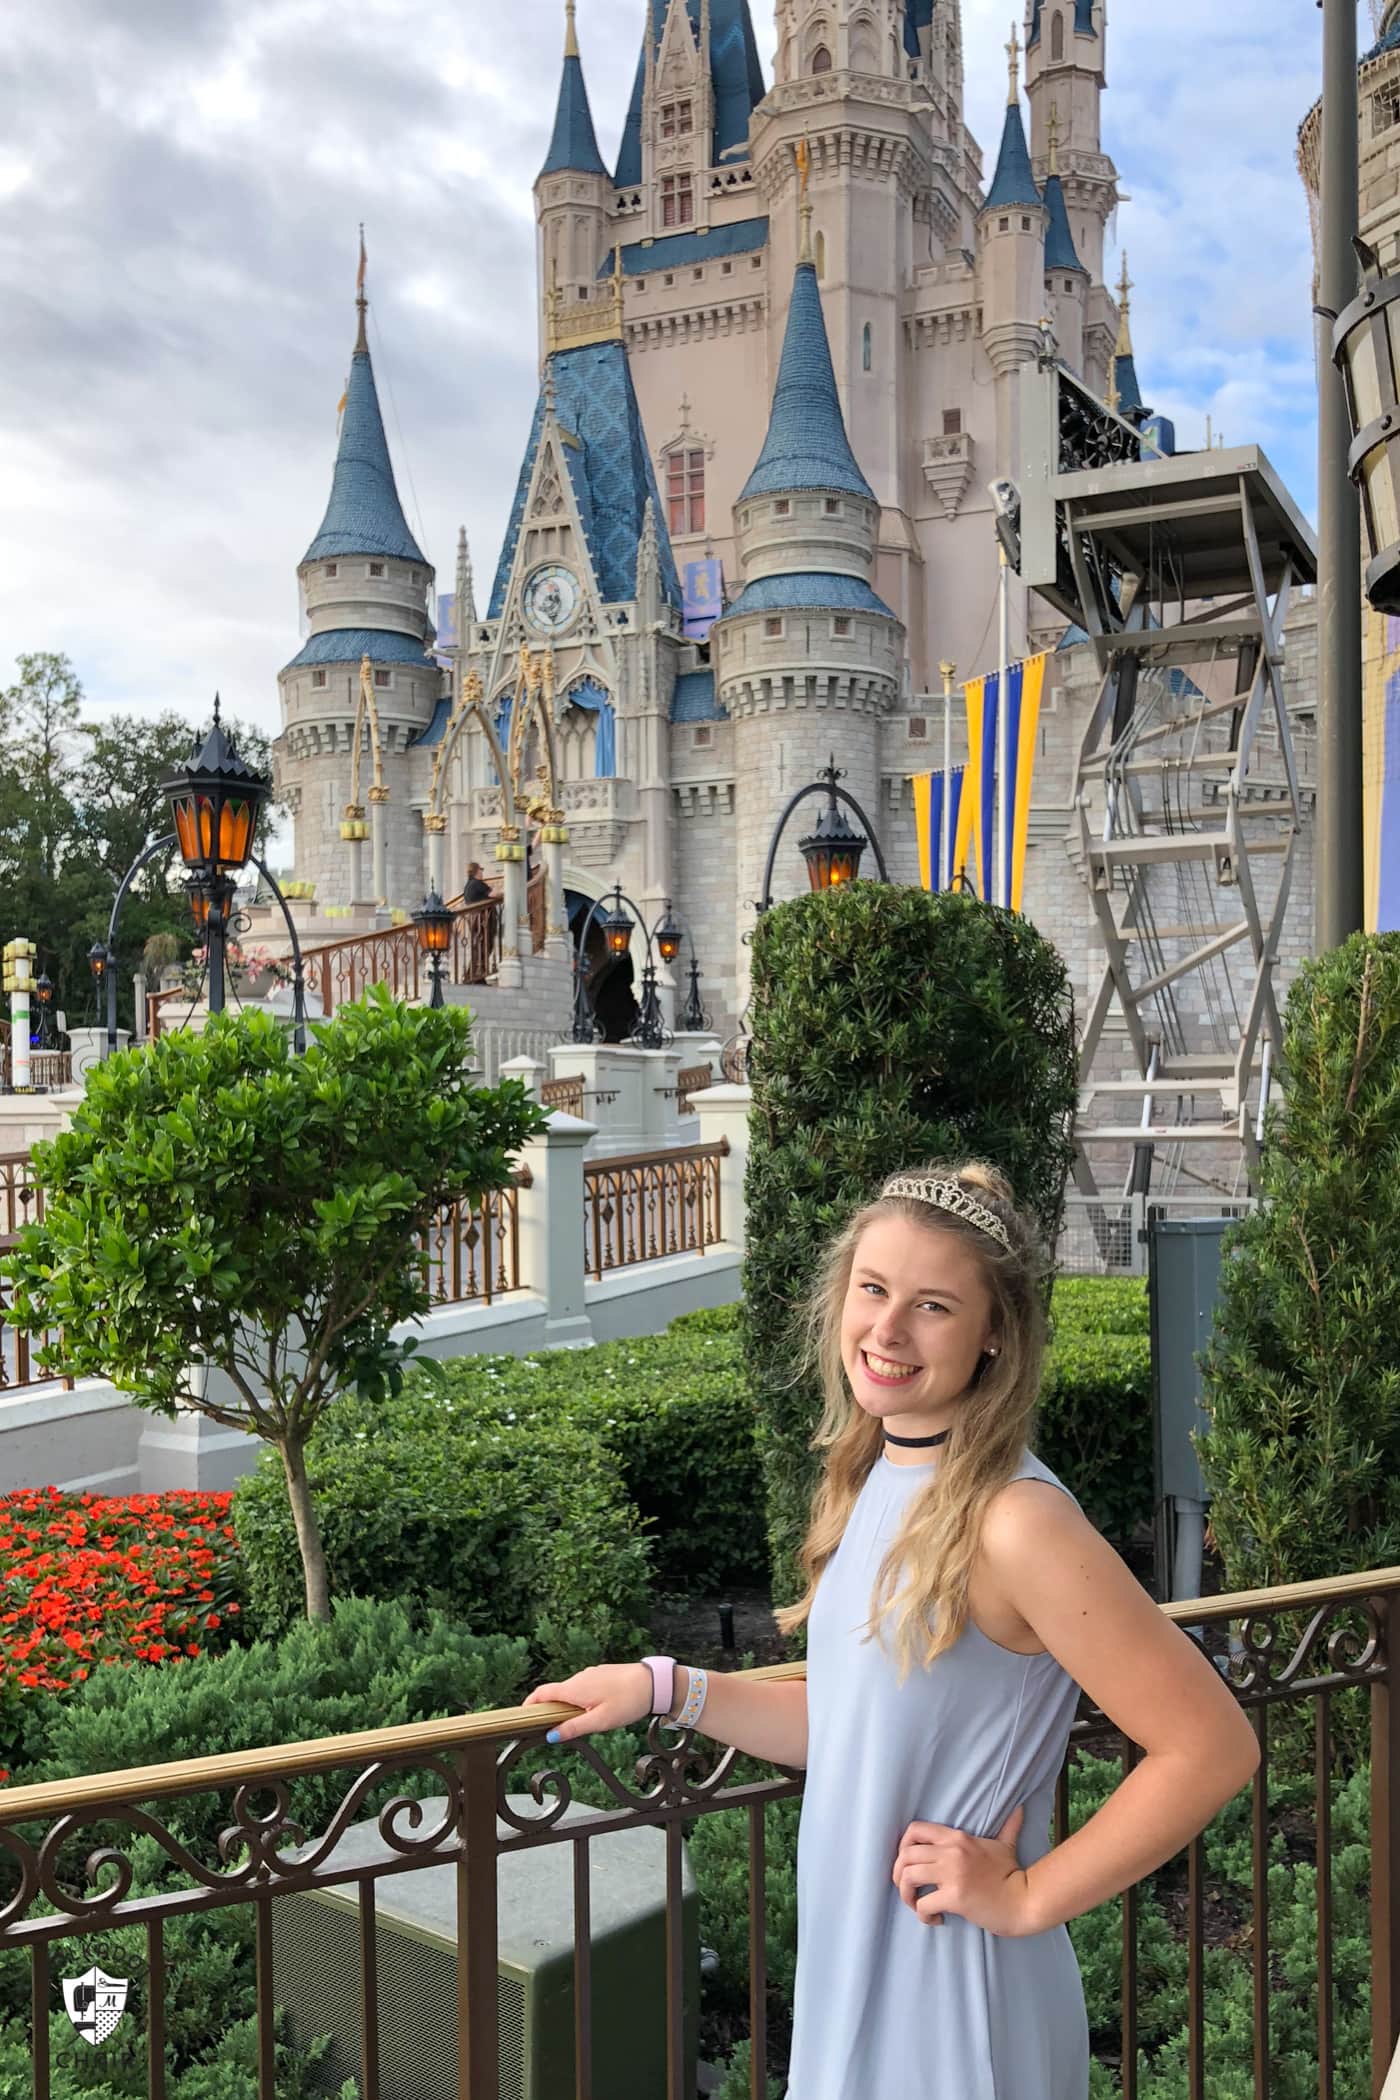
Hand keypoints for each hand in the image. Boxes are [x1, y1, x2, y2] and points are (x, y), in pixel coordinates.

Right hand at [522, 1663, 653, 1743]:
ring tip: (575, 1725)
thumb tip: (551, 1736)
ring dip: (567, 1706)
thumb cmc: (628, 1702)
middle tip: (549, 1729)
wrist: (654, 1682)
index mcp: (574, 1688)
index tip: (521, 1715)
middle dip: (549, 1710)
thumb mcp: (600, 1721)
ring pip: (572, 1691)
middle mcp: (579, 1678)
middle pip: (556, 1693)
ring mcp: (591, 1674)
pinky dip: (580, 1700)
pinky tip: (593, 1712)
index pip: (542, 1693)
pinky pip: (584, 1688)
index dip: (529, 1704)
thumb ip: (574, 1728)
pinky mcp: (602, 1675)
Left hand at [891, 1804, 1036, 1936]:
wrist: (1024, 1901)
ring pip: (908, 1877)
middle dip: (898, 1874)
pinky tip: (934, 1918)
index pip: (915, 1830)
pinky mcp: (955, 1897)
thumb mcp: (1005, 1845)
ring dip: (906, 1895)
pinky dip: (922, 1915)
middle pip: (905, 1855)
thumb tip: (1020, 1809)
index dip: (902, 1846)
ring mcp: (952, 1874)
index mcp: (957, 1837)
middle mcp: (951, 1851)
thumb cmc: (1012, 1874)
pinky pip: (923, 1904)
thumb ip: (1008, 1826)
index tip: (907, 1863)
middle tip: (908, 1889)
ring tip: (916, 1904)